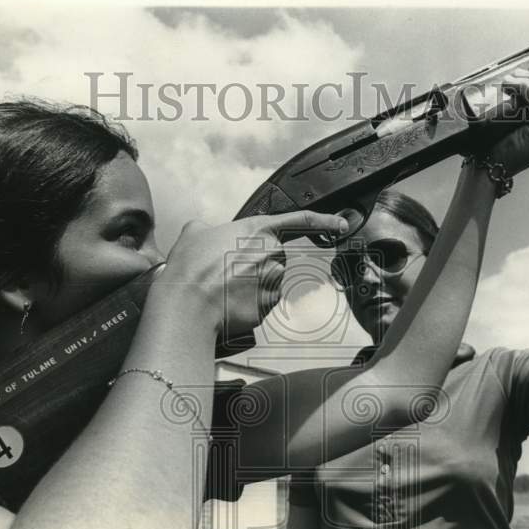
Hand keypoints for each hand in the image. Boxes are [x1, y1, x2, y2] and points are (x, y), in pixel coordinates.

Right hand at [161, 211, 347, 333]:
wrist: (188, 304)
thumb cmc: (190, 268)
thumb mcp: (194, 232)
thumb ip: (210, 227)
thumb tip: (206, 232)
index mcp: (258, 230)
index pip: (301, 221)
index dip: (325, 222)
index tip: (340, 226)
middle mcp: (272, 254)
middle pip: (275, 257)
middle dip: (256, 264)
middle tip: (227, 271)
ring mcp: (273, 282)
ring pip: (269, 282)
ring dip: (251, 284)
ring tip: (223, 288)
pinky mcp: (268, 307)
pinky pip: (263, 303)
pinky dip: (249, 304)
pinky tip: (229, 302)